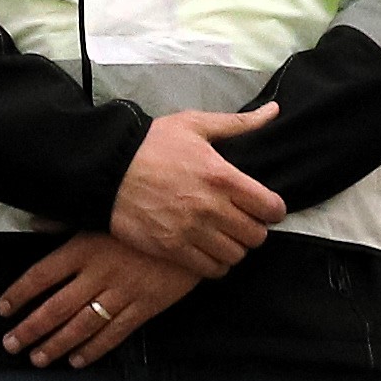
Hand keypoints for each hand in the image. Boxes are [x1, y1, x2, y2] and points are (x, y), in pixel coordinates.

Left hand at [2, 229, 191, 366]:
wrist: (195, 225)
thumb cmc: (145, 215)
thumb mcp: (103, 212)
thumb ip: (65, 220)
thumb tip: (34, 222)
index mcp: (84, 248)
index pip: (41, 275)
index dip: (19, 294)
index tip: (3, 309)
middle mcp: (99, 274)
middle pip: (56, 308)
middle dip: (30, 329)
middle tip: (10, 345)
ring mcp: (123, 293)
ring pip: (81, 326)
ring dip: (56, 345)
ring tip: (37, 358)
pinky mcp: (145, 307)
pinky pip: (114, 334)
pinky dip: (93, 350)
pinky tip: (76, 360)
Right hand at [111, 104, 283, 274]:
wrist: (106, 168)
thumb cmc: (151, 144)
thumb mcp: (195, 125)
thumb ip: (238, 123)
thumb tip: (273, 111)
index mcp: (222, 176)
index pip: (271, 208)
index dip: (273, 210)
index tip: (265, 208)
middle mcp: (212, 207)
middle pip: (256, 236)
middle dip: (254, 229)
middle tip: (242, 221)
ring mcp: (192, 231)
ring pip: (236, 255)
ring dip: (234, 247)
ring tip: (224, 236)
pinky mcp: (172, 249)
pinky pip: (211, 270)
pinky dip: (215, 264)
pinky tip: (208, 250)